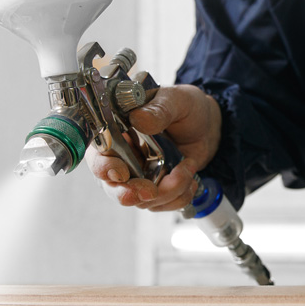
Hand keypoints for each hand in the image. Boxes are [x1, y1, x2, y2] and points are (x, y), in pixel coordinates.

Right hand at [85, 84, 221, 211]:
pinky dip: (179, 196)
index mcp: (117, 131)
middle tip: (150, 191)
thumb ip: (159, 109)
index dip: (104, 168)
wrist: (207, 125)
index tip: (121, 173)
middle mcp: (122, 157)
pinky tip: (189, 177)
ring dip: (167, 191)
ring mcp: (138, 175)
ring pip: (140, 200)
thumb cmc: (185, 108)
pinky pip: (161, 204)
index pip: (98, 155)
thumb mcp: (176, 101)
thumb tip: (140, 118)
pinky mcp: (155, 188)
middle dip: (129, 194)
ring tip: (187, 168)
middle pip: (111, 186)